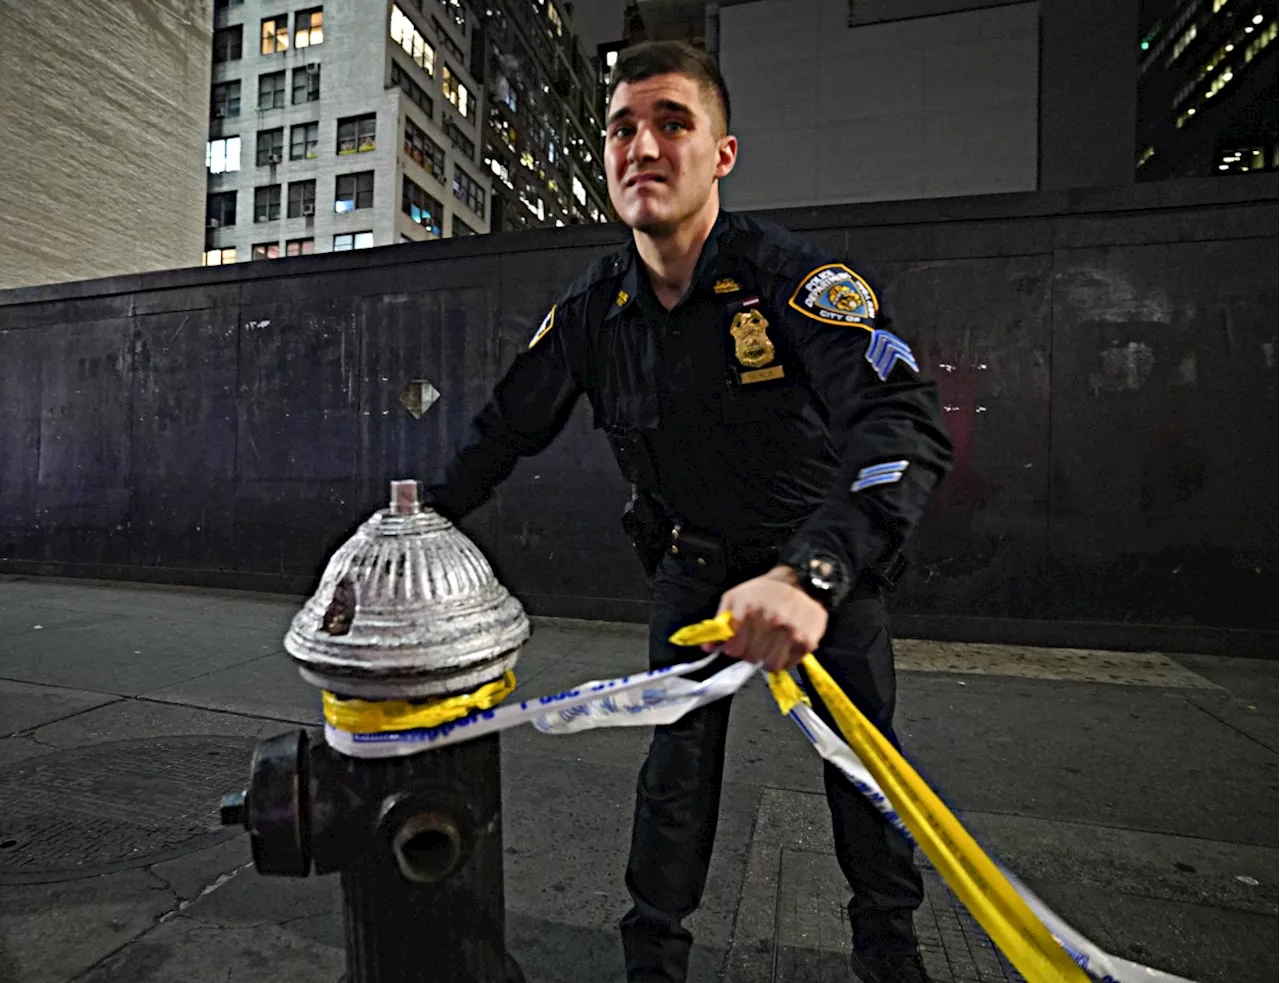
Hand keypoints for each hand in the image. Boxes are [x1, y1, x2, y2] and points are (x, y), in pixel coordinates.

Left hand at [703, 567, 827, 671]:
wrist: (802, 581)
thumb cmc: (764, 591)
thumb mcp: (734, 598)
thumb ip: (719, 622)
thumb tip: (708, 648)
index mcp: (749, 610)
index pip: (734, 649)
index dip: (733, 648)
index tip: (736, 644)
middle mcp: (771, 621)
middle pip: (750, 658)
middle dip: (749, 652)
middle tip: (755, 642)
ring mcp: (791, 632)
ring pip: (770, 665)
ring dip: (766, 659)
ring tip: (769, 646)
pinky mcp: (807, 641)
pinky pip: (788, 664)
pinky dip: (784, 659)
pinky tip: (783, 645)